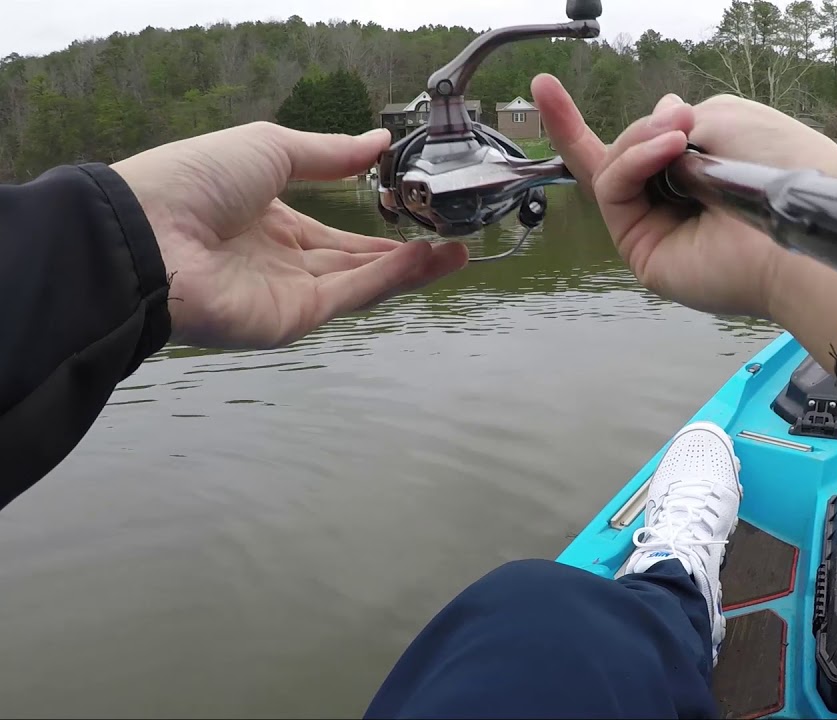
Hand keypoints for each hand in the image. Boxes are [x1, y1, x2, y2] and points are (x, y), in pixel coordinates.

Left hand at [112, 122, 468, 348]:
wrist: (148, 233)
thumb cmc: (195, 181)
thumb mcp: (272, 147)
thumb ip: (329, 154)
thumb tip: (378, 142)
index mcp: (268, 221)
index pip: (333, 234)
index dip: (375, 228)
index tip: (416, 216)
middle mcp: (281, 262)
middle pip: (355, 263)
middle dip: (405, 255)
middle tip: (452, 239)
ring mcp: (288, 294)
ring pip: (362, 283)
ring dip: (411, 268)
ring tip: (457, 251)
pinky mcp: (292, 318)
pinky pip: (350, 296)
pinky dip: (390, 278)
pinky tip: (425, 259)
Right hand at [533, 75, 836, 319]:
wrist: (798, 225)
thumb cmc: (779, 169)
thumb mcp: (722, 120)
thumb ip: (674, 120)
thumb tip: (660, 117)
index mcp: (698, 173)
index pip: (642, 146)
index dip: (589, 120)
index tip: (543, 85)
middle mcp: (674, 204)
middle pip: (618, 158)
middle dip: (633, 131)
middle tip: (678, 121)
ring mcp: (656, 229)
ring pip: (611, 169)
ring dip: (639, 142)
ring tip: (680, 134)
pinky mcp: (641, 251)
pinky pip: (614, 191)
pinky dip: (633, 161)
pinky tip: (668, 149)